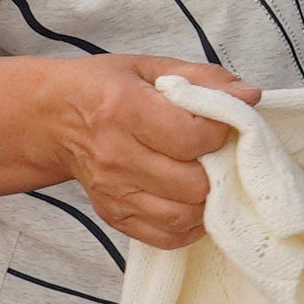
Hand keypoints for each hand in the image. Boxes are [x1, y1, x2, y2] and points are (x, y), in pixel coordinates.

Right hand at [48, 54, 257, 250]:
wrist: (54, 119)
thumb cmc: (105, 89)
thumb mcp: (150, 67)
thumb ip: (203, 79)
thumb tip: (250, 97)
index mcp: (124, 110)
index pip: (191, 138)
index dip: (220, 132)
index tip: (221, 123)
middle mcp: (115, 156)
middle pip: (192, 184)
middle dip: (218, 170)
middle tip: (218, 154)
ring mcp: (113, 192)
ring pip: (183, 215)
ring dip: (207, 200)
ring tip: (207, 177)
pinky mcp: (113, 215)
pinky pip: (166, 236)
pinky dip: (188, 224)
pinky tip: (190, 200)